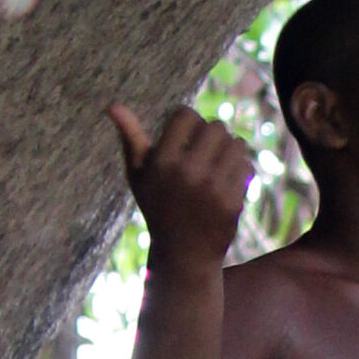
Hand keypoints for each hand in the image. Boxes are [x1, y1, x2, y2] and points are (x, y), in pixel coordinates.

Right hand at [106, 104, 252, 276]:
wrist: (184, 253)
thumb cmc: (158, 206)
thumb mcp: (138, 175)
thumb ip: (130, 138)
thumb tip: (112, 105)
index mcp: (162, 161)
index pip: (186, 115)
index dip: (189, 121)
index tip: (187, 136)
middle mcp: (187, 172)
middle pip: (215, 126)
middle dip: (212, 135)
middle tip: (206, 149)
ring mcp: (212, 187)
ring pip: (236, 143)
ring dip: (230, 149)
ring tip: (219, 161)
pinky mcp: (232, 200)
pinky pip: (246, 166)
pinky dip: (241, 169)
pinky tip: (228, 179)